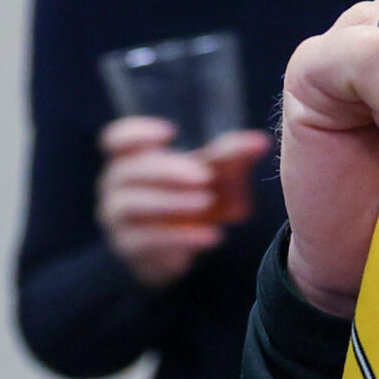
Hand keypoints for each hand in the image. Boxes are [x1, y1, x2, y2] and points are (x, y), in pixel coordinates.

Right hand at [97, 117, 272, 287]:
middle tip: (203, 176)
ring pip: (131, 205)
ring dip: (170, 202)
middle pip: (127, 171)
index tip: (170, 131)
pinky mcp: (130, 247)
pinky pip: (146, 241)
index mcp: (134, 158)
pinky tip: (210, 236)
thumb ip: (232, 156)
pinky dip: (180, 238)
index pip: (117, 139)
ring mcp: (118, 217)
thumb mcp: (214, 174)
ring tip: (205, 202)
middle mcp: (118, 185)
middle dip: (166, 171)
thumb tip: (260, 142)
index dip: (136, 133)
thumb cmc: (193, 196)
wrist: (181, 247)